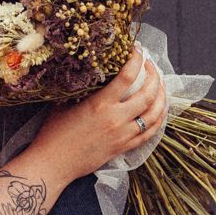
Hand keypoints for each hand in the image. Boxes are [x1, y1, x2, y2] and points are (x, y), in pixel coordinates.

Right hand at [39, 45, 167, 182]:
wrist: (53, 163)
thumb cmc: (54, 133)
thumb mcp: (64, 103)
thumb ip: (81, 88)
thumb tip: (91, 72)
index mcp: (100, 104)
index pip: (127, 77)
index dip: (136, 60)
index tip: (138, 50)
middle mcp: (116, 119)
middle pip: (148, 94)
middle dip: (155, 76)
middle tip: (151, 66)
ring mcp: (123, 135)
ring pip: (154, 115)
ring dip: (162, 97)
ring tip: (160, 86)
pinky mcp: (124, 148)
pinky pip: (150, 133)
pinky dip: (158, 119)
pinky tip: (159, 111)